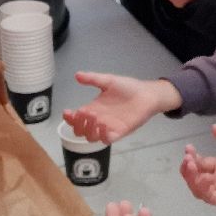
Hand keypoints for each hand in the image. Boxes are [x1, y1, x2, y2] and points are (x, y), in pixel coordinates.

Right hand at [63, 73, 182, 144]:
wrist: (147, 94)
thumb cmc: (128, 88)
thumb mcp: (108, 81)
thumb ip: (93, 79)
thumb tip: (77, 75)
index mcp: (94, 108)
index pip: (76, 118)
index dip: (69, 118)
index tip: (68, 112)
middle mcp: (99, 120)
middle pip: (81, 131)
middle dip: (77, 125)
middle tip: (83, 114)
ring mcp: (108, 128)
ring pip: (91, 137)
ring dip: (89, 130)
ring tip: (94, 117)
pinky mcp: (119, 132)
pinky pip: (107, 140)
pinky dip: (102, 135)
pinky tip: (103, 125)